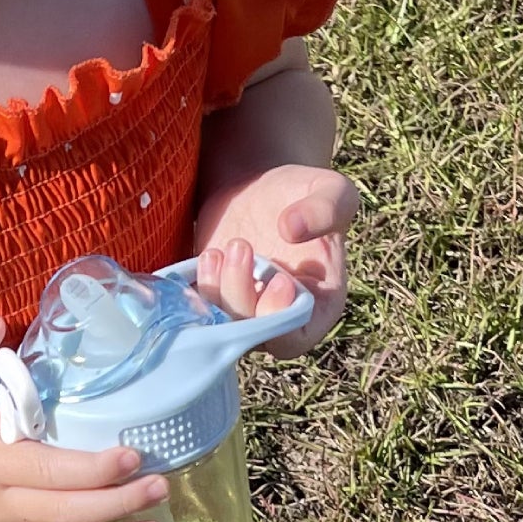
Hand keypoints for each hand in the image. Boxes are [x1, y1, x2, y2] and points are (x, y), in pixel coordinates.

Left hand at [192, 164, 354, 356]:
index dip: (283, 317)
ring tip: (217, 250)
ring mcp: (241, 306)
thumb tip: (292, 230)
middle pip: (252, 334)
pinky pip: (195, 309)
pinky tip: (204, 258)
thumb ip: (326, 208)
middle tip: (241, 246)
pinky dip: (191, 293)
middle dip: (241, 297)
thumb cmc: (303, 192)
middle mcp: (277, 313)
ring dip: (215, 292)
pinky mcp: (212, 293)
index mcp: (319, 302)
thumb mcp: (331, 189)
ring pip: (219, 324)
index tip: (280, 279)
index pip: (297, 337)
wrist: (259, 184)